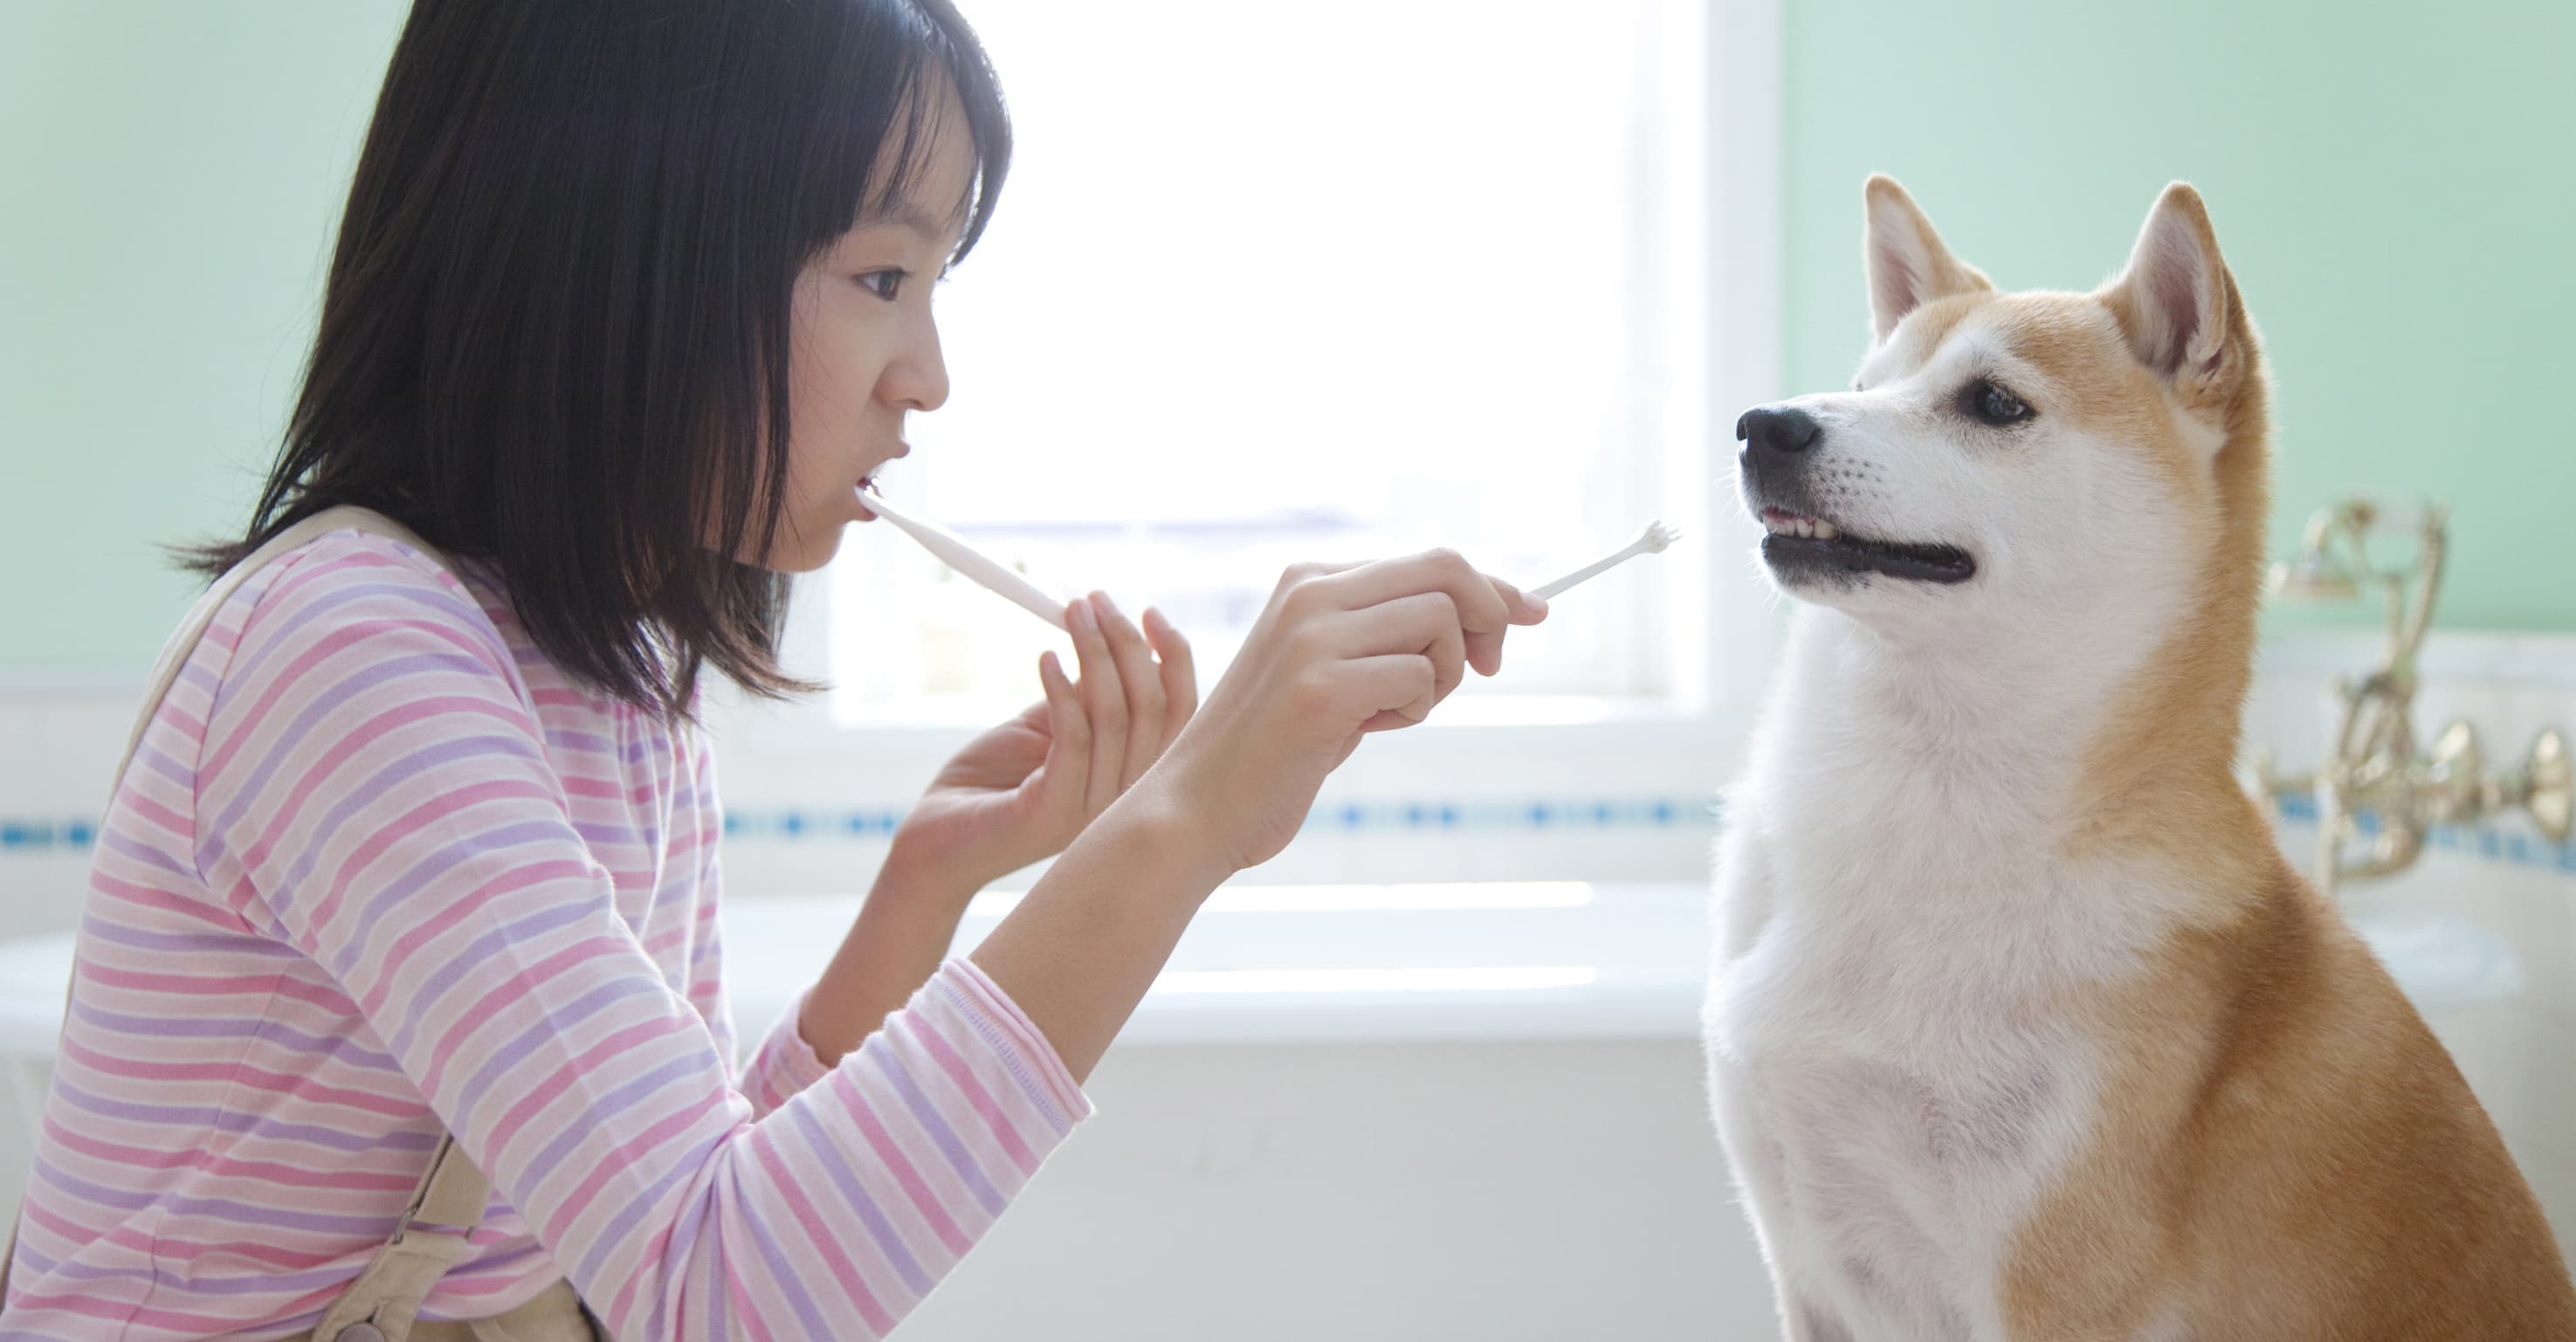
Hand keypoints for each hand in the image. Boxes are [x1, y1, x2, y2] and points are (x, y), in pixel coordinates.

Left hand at [881, 592, 1196, 902]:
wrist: (938, 841)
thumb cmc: (995, 781)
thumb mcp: (1052, 727)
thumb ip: (1091, 697)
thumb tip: (1116, 639)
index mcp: (1139, 778)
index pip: (1183, 715)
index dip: (1175, 658)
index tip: (1149, 612)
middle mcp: (1128, 800)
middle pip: (1155, 708)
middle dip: (1128, 642)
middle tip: (1095, 600)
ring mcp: (1094, 812)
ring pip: (1114, 715)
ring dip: (1094, 652)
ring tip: (1071, 613)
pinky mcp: (1053, 811)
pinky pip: (1072, 738)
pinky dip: (1062, 689)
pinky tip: (1045, 656)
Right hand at [1141, 549, 1545, 874]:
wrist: (1198, 808)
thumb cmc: (1275, 752)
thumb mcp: (1332, 674)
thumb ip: (1386, 638)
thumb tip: (1490, 612)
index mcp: (1308, 581)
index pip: (1429, 560)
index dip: (1492, 585)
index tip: (1532, 611)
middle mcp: (1310, 594)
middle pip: (1446, 569)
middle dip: (1489, 616)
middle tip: (1482, 670)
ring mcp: (1313, 636)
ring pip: (1441, 621)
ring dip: (1441, 676)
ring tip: (1391, 713)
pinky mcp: (1322, 687)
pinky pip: (1419, 677)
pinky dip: (1412, 709)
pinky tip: (1363, 732)